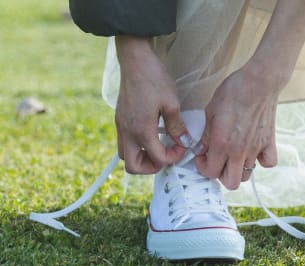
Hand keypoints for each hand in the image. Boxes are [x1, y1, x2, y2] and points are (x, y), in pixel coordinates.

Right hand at [114, 36, 190, 174]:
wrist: (135, 60)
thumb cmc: (153, 78)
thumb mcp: (172, 103)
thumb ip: (177, 127)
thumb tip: (185, 142)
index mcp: (142, 130)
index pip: (157, 158)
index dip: (172, 158)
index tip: (181, 147)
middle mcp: (128, 132)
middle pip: (132, 166)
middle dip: (150, 167)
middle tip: (164, 156)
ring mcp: (121, 126)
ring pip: (125, 156)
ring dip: (140, 158)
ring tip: (156, 147)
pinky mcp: (119, 119)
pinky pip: (124, 142)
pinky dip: (136, 146)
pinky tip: (149, 134)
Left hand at [195, 65, 280, 189]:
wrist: (259, 81)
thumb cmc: (233, 92)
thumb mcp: (210, 111)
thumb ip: (205, 135)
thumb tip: (201, 149)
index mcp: (222, 145)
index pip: (211, 173)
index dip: (203, 167)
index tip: (202, 156)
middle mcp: (240, 151)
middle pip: (231, 183)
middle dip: (221, 175)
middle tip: (217, 161)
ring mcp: (256, 148)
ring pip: (248, 175)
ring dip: (238, 169)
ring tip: (233, 155)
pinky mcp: (269, 142)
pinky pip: (269, 163)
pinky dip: (261, 162)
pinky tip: (254, 152)